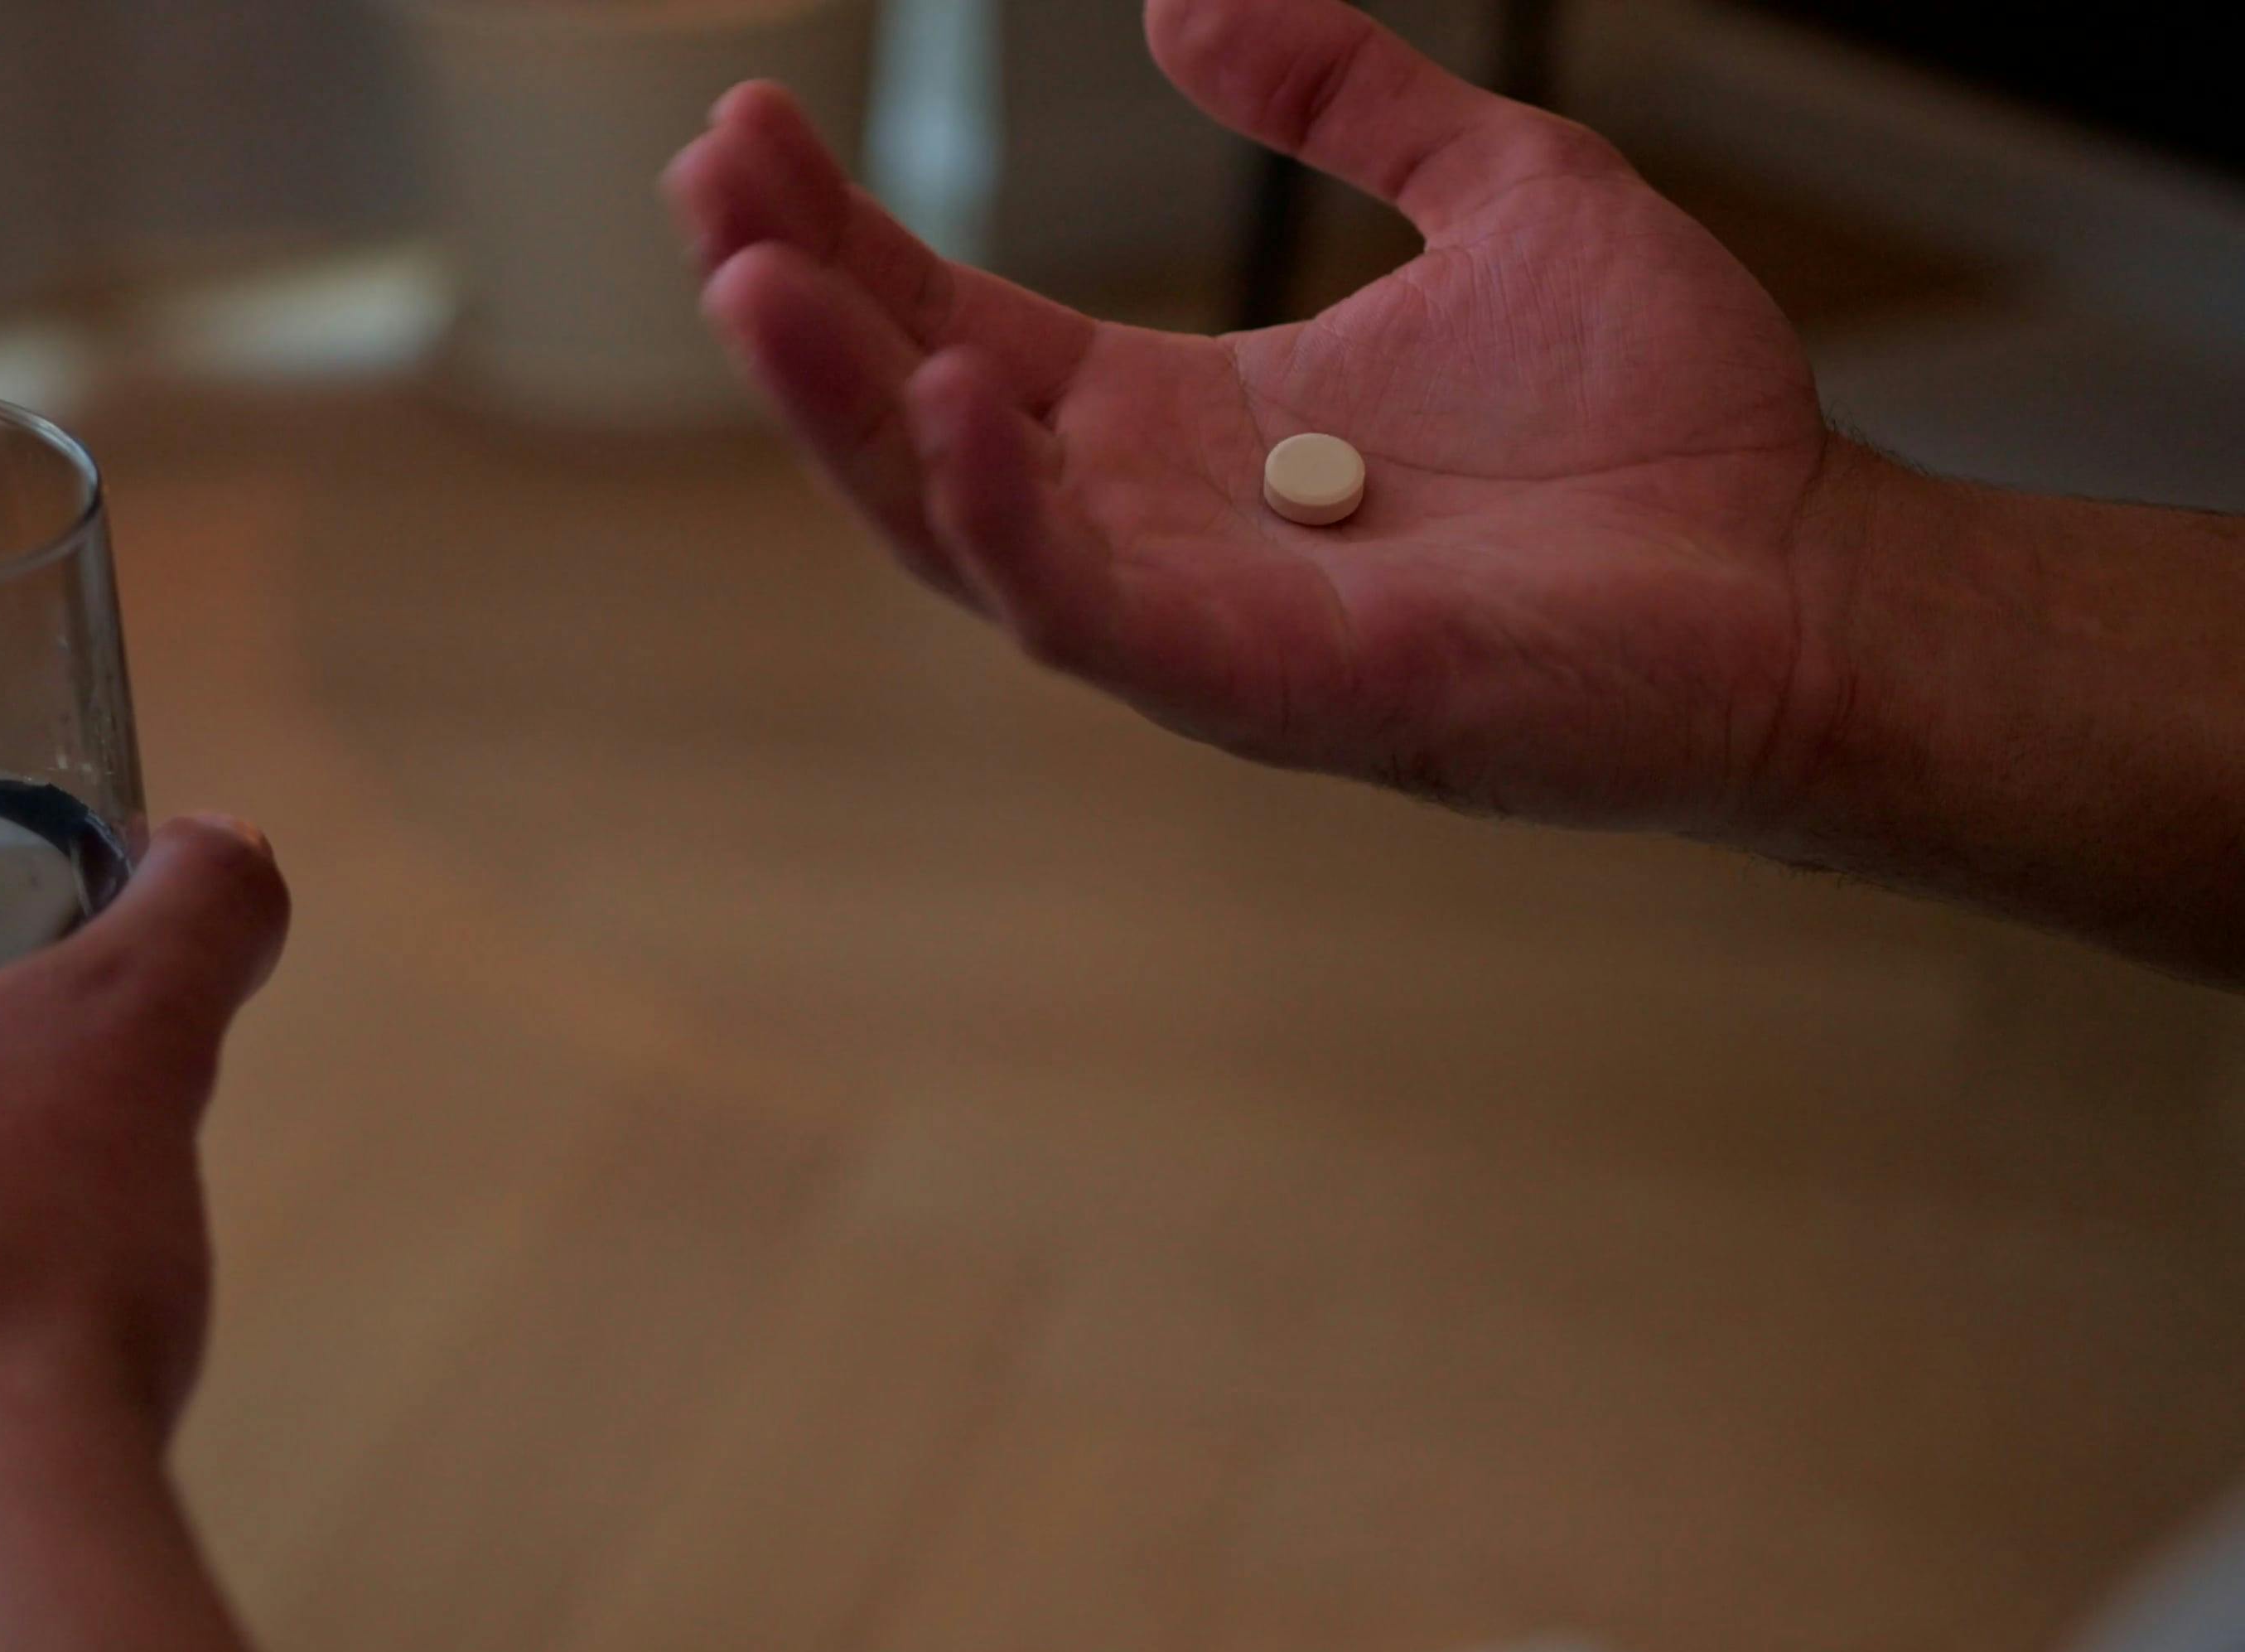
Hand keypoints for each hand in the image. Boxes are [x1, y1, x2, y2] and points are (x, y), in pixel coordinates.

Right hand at [667, 0, 1860, 835]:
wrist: (1810, 573)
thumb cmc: (1664, 424)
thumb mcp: (1493, 195)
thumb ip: (1341, 97)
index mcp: (1179, 429)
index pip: (959, 328)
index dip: (850, 235)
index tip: (754, 124)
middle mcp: (1155, 529)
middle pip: (917, 422)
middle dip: (799, 308)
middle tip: (708, 177)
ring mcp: (1199, 620)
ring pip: (960, 529)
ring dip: (845, 412)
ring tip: (749, 280)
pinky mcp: (1271, 687)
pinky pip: (1096, 615)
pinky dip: (1012, 521)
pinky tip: (962, 400)